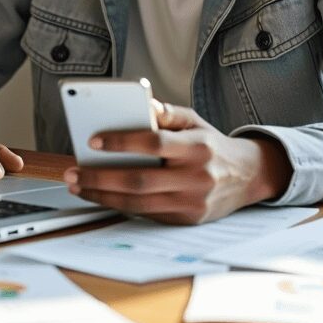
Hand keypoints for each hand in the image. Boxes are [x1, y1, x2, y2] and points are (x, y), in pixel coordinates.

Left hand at [62, 101, 291, 224]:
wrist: (248, 176)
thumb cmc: (212, 145)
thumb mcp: (195, 121)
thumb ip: (166, 114)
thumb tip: (140, 103)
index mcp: (199, 146)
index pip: (155, 143)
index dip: (122, 142)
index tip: (93, 141)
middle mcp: (196, 177)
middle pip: (140, 180)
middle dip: (101, 178)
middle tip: (73, 173)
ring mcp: (192, 202)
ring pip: (139, 202)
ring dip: (104, 196)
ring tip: (79, 186)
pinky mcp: (187, 219)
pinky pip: (148, 213)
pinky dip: (122, 205)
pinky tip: (103, 196)